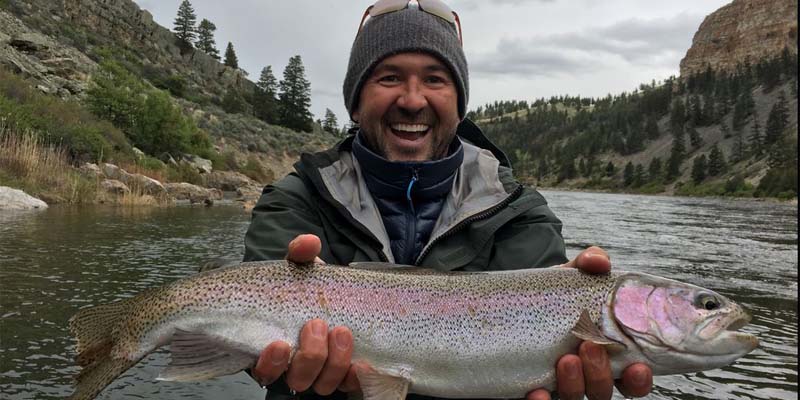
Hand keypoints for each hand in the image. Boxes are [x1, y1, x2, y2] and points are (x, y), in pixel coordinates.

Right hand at [251, 234, 360, 393]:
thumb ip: (301, 254)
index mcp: (277, 347)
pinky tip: (363, 361)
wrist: (345, 296)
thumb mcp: (304, 268)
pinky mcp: (348, 375)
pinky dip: (357, 376)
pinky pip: (352, 385)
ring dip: (333, 362)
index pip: (265, 370)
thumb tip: (308, 243)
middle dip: (310, 356)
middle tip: (318, 325)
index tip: (279, 343)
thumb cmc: (313, 287)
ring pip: (324, 385)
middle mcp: (297, 366)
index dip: (270, 363)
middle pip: (298, 379)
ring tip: (342, 332)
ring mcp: (324, 373)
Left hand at [528, 246, 653, 399]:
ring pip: (575, 399)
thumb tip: (599, 261)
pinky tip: (536, 392)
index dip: (639, 379)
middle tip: (591, 346)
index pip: (631, 377)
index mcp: (604, 354)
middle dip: (601, 375)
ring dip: (575, 384)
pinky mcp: (529, 389)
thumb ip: (587, 265)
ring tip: (566, 360)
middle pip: (603, 391)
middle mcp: (584, 376)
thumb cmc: (553, 296)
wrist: (510, 305)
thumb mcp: (569, 279)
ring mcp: (558, 385)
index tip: (639, 367)